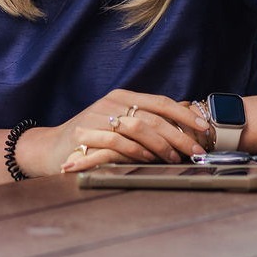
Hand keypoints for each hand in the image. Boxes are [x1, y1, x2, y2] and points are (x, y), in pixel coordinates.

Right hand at [15, 90, 208, 175]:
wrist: (51, 148)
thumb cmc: (92, 137)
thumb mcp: (121, 122)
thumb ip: (148, 117)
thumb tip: (187, 111)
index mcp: (121, 96)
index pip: (160, 102)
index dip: (185, 115)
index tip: (205, 128)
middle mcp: (110, 103)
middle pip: (154, 116)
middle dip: (180, 135)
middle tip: (196, 151)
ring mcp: (96, 117)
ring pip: (139, 127)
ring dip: (162, 145)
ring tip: (174, 159)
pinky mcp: (85, 134)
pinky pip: (119, 142)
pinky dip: (137, 151)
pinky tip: (148, 159)